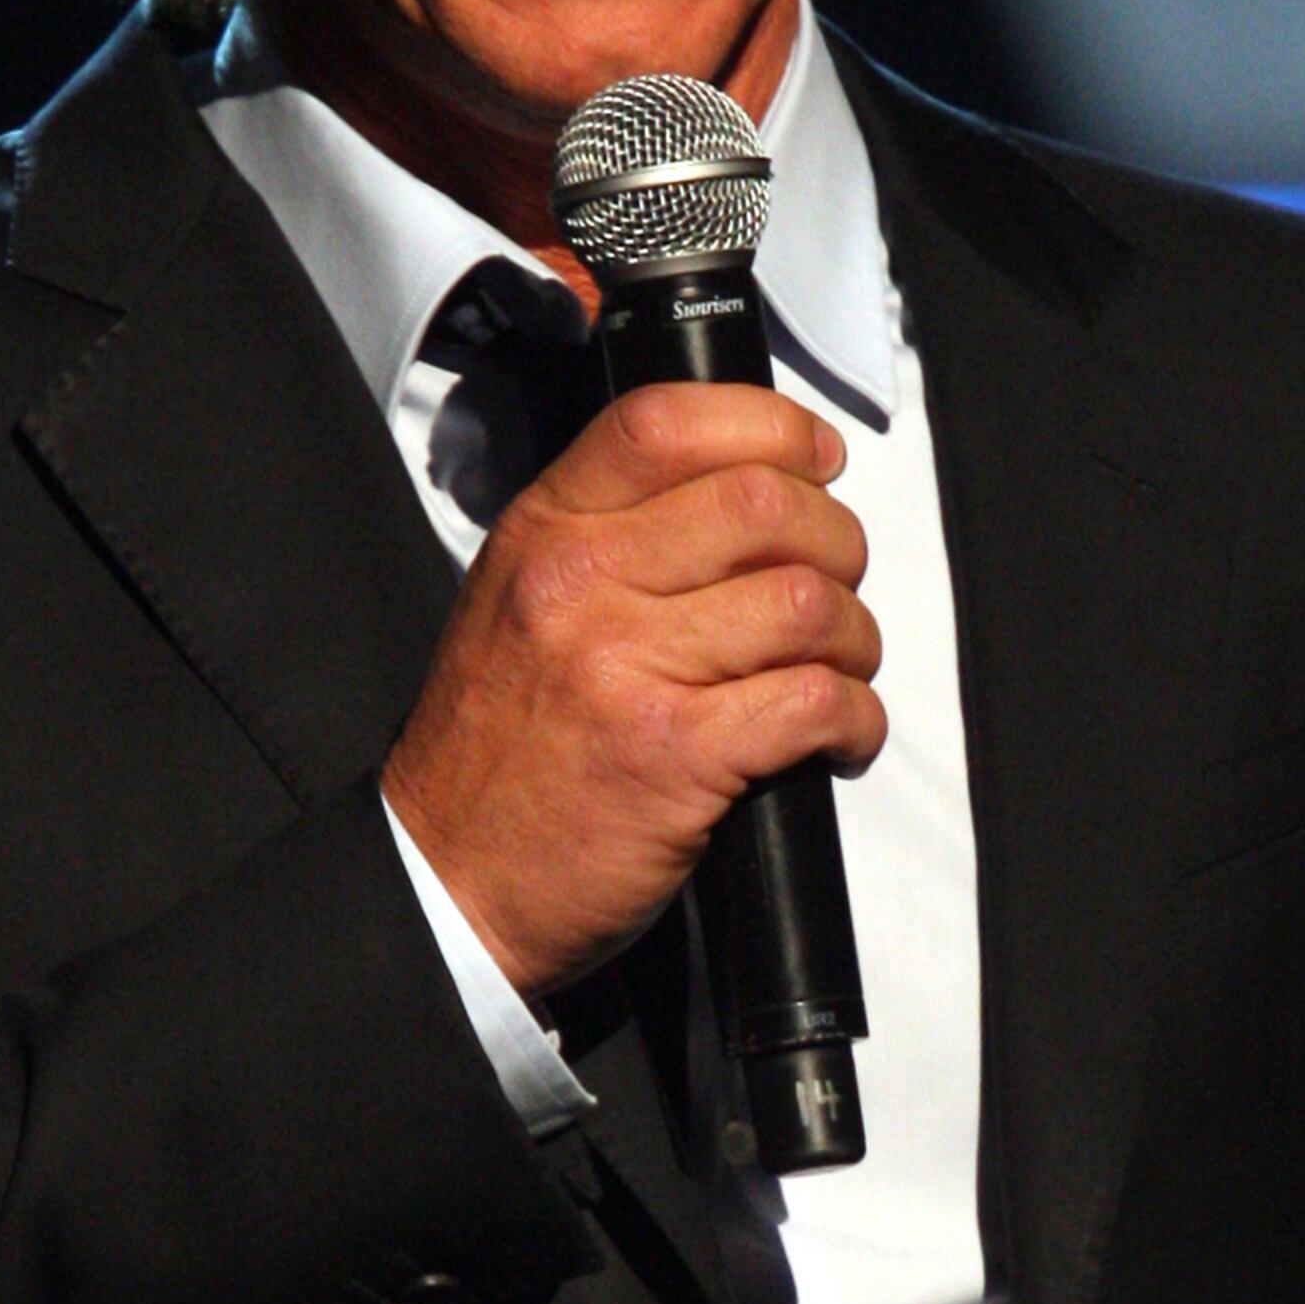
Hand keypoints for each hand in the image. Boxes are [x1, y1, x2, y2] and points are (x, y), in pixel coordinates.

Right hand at [382, 376, 883, 999]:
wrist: (450, 880)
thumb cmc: (498, 749)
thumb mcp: (517, 603)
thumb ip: (607, 537)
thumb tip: (748, 491)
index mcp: (544, 532)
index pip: (671, 423)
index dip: (773, 428)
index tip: (816, 462)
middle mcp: (580, 582)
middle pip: (765, 504)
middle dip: (836, 544)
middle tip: (834, 588)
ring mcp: (626, 666)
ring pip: (805, 602)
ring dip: (852, 639)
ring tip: (837, 669)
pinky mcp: (676, 754)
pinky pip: (814, 702)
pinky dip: (854, 718)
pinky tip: (838, 736)